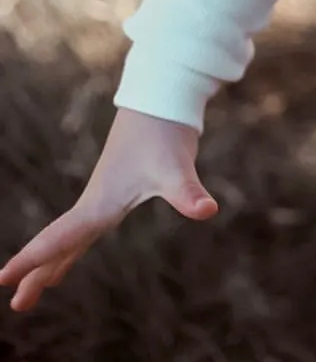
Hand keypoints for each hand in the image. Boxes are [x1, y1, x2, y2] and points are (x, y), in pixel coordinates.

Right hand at [0, 106, 217, 311]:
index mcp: (100, 203)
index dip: (32, 260)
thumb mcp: (176, 166)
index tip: (1, 280)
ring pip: (70, 238)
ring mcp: (103, 197)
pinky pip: (84, 229)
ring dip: (51, 263)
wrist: (160, 99)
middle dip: (36, 272)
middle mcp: (96, 202)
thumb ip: (188, 192)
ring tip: (36, 290)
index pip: (59, 238)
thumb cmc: (164, 132)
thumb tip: (207, 210)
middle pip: (59, 244)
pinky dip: (70, 248)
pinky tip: (67, 261)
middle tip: (17, 304)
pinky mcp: (115, 192)